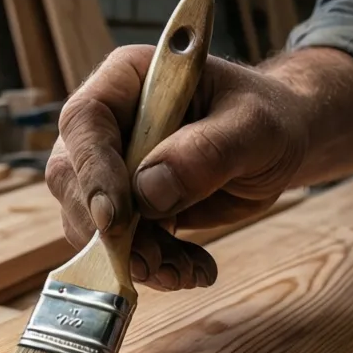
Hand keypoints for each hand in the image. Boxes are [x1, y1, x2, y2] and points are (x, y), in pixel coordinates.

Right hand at [46, 45, 310, 289]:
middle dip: (110, 231)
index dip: (92, 173)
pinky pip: (120, 247)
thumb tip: (149, 191)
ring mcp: (112, 169)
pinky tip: (192, 271)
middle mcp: (109, 124)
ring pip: (92, 223)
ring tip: (185, 272)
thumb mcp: (253, 127)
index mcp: (129, 80)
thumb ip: (206, 151)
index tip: (116, 221)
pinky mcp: (126, 210)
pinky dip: (155, 268)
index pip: (85, 122)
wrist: (279, 147)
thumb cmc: (268, 119)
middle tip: (151, 262)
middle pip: (73, 180)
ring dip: (135, 258)